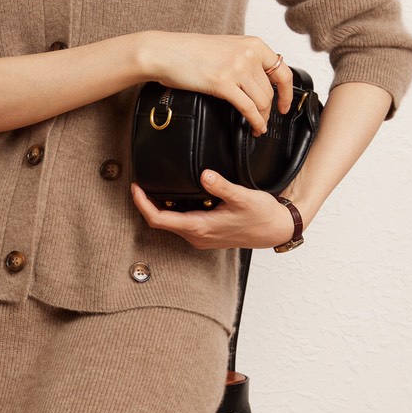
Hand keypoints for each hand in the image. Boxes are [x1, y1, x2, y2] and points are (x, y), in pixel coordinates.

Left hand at [130, 170, 301, 249]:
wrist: (275, 230)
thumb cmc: (261, 216)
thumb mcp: (243, 197)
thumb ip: (222, 186)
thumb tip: (205, 175)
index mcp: (200, 228)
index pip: (159, 219)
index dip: (142, 204)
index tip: (135, 188)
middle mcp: (197, 236)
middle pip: (160, 222)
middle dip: (146, 204)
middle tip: (139, 183)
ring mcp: (201, 237)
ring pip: (171, 223)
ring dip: (159, 207)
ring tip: (153, 187)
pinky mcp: (206, 234)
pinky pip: (182, 222)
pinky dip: (173, 209)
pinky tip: (176, 194)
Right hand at [142, 31, 294, 134]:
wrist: (165, 52)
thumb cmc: (188, 51)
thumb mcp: (226, 48)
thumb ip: (245, 59)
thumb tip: (259, 81)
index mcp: (253, 44)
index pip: (282, 71)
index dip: (288, 93)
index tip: (285, 105)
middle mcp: (249, 54)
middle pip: (270, 91)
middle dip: (269, 110)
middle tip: (264, 121)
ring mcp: (237, 68)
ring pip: (262, 101)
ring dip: (262, 118)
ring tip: (258, 126)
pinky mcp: (223, 83)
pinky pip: (248, 108)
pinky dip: (255, 122)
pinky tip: (254, 128)